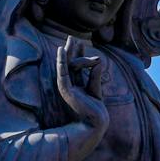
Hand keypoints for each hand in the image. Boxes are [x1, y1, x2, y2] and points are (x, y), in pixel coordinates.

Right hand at [54, 39, 109, 160]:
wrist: (95, 123)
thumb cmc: (96, 110)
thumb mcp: (96, 90)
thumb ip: (94, 76)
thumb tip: (98, 61)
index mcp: (77, 86)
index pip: (77, 67)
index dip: (78, 54)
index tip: (80, 43)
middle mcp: (71, 85)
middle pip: (70, 64)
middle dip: (71, 50)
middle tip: (70, 37)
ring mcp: (67, 87)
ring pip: (67, 65)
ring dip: (68, 53)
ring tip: (70, 41)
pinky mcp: (66, 90)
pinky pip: (62, 72)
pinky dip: (61, 61)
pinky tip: (61, 51)